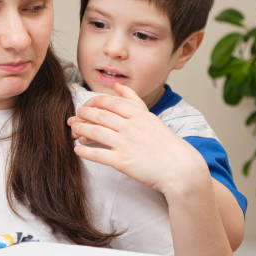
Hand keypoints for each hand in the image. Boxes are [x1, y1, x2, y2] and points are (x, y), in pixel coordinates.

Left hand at [70, 83, 208, 194]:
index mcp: (139, 115)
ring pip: (95, 133)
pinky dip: (85, 151)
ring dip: (80, 130)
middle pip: (99, 115)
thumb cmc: (167, 145)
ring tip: (74, 130)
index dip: (93, 102)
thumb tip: (118, 86)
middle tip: (76, 116)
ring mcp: (126, 144)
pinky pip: (98, 154)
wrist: (181, 169)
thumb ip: (134, 101)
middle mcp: (132, 127)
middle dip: (83, 114)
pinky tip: (78, 150)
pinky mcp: (123, 162)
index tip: (86, 104)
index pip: (110, 102)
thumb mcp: (152, 117)